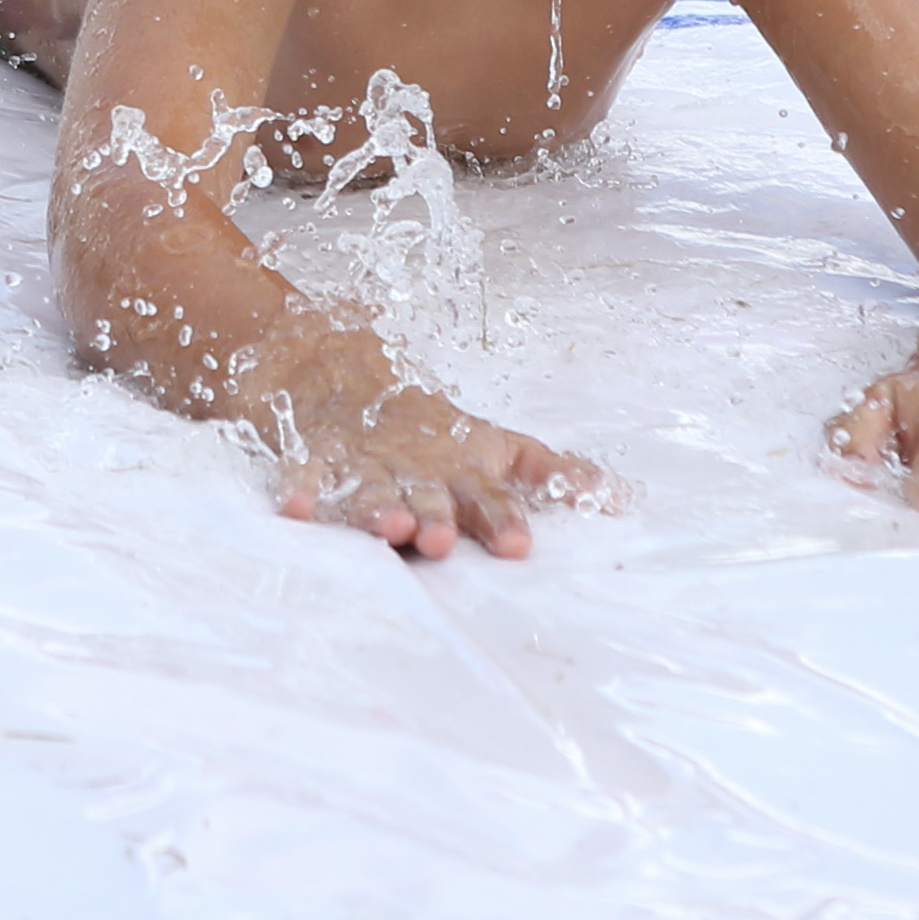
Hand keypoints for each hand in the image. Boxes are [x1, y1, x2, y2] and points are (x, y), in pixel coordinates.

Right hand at [270, 388, 589, 561]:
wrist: (345, 373)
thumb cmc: (432, 431)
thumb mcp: (496, 445)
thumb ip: (552, 473)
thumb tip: (623, 497)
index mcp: (462, 468)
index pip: (488, 495)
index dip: (503, 518)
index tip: (518, 546)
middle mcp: (417, 469)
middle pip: (430, 495)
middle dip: (438, 516)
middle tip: (444, 539)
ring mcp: (368, 462)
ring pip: (374, 488)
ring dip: (379, 508)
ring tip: (389, 527)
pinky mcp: (320, 458)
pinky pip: (308, 475)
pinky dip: (301, 490)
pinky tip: (295, 510)